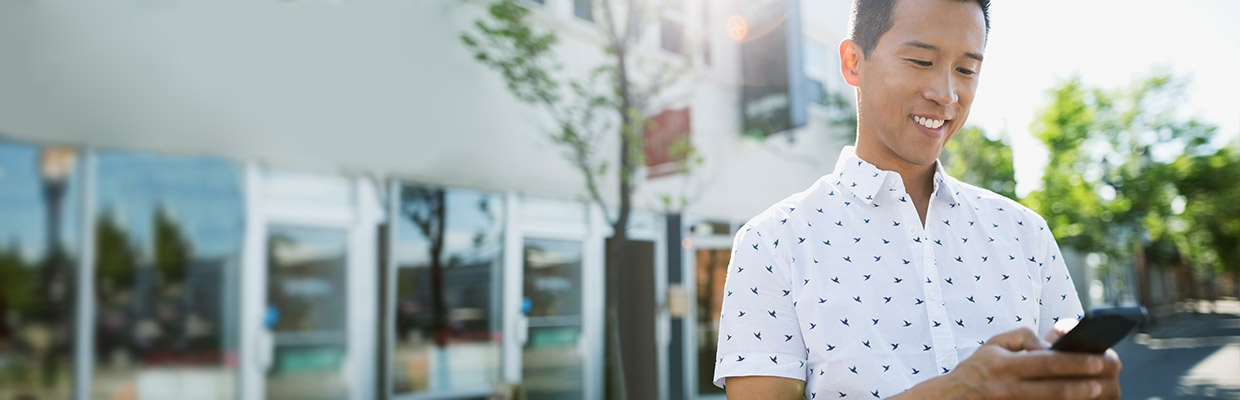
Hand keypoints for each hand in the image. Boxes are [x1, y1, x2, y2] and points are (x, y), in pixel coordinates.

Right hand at [892, 327, 1119, 398]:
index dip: (1076, 362)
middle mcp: (1008, 387)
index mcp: (1004, 364)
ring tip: (1098, 393)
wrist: (951, 398)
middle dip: (1085, 384)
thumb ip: (1024, 337)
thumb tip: (1050, 345)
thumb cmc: (977, 368)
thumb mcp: (994, 343)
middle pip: (1055, 387)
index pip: (1048, 363)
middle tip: (1106, 380)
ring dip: (1078, 398)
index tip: (1099, 359)